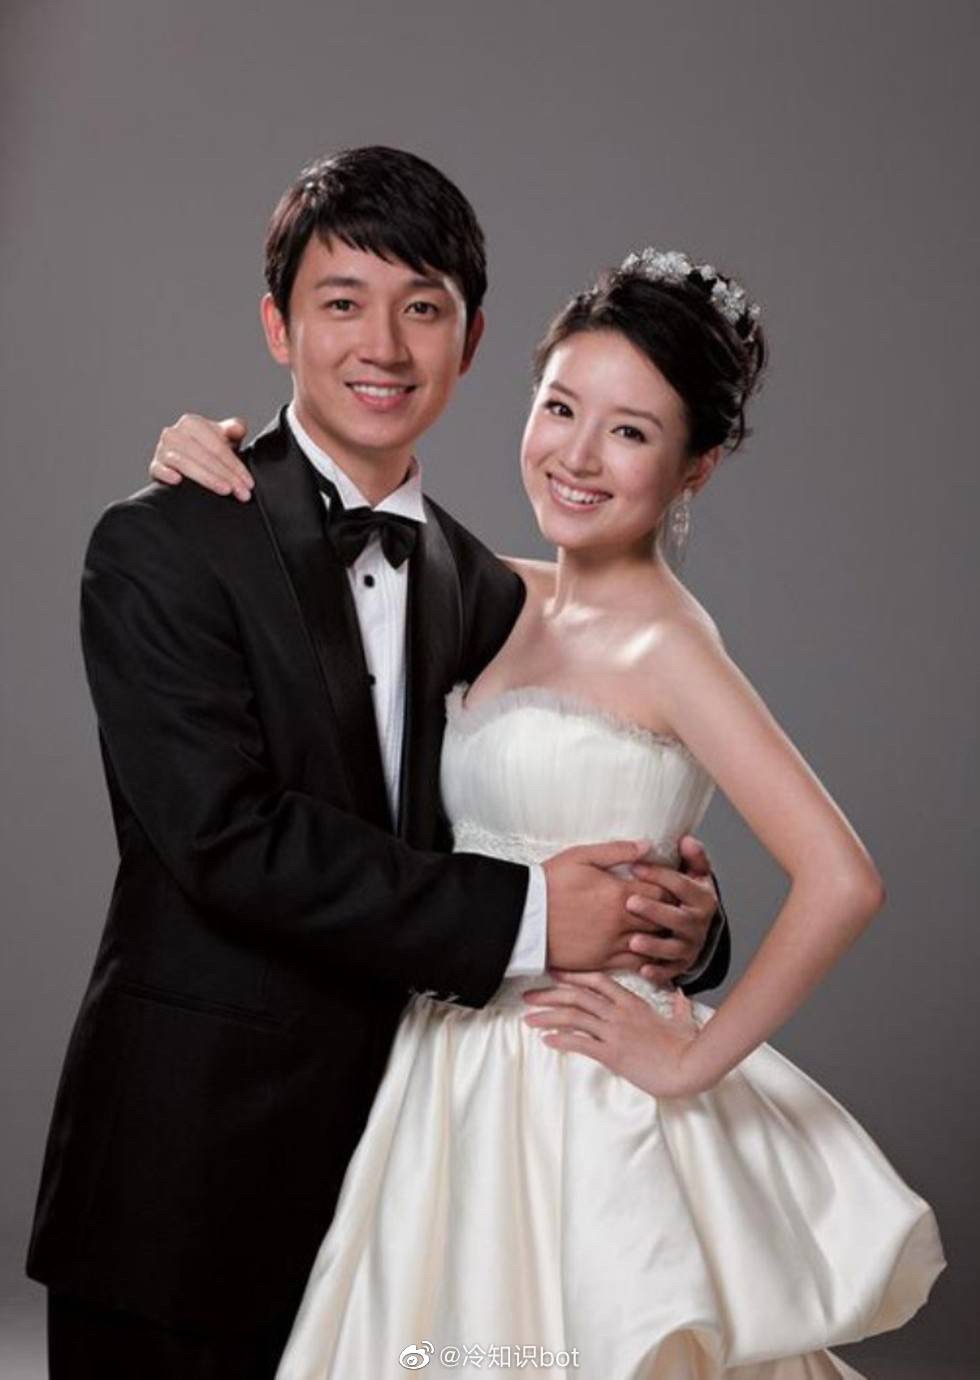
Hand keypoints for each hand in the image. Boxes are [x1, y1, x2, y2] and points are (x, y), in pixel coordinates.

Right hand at [149, 414, 253, 500]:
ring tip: (225, 490)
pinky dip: (166, 474)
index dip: (235, 466)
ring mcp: (162, 449)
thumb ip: (234, 429)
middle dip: (227, 476)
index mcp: (192, 423)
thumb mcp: (224, 438)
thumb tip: (238, 428)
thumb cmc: (209, 449)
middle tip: (242, 492)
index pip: (217, 447)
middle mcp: (174, 433)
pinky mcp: (154, 466)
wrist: (189, 460)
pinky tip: (178, 480)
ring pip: (186, 464)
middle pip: (204, 457)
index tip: (248, 482)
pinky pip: (158, 469)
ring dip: (208, 479)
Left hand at [522, 969, 703, 1097]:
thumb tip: (682, 997)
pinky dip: (561, 1040)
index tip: (554, 974)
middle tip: (529, 997)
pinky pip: (580, 1043)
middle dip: (549, 995)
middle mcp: (620, 1013)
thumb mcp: (684, 1022)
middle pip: (577, 996)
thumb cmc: (688, 1047)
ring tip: (529, 1019)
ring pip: (573, 1016)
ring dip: (547, 1016)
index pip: (597, 981)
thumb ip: (680, 1007)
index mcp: (634, 1002)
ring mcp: (615, 1032)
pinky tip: (547, 1040)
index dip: (573, 976)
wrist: (690, 1067)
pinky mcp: (613, 1054)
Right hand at [544, 840, 700, 974]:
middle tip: (674, 908)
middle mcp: (620, 922)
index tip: (670, 886)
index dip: (669, 888)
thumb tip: (647, 846)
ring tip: (663, 929)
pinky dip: (646, 958)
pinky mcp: (601, 962)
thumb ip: (617, 851)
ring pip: (652, 944)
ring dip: (660, 936)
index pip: (662, 891)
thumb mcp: (581, 856)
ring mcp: (612, 945)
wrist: (523, 917)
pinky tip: (648, 951)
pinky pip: (635, 964)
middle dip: (669, 913)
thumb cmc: (549, 883)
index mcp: (618, 893)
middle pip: (662, 919)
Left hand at [626, 834, 718, 985]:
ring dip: (654, 946)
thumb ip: (693, 857)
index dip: (658, 875)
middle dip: (654, 911)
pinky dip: (658, 973)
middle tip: (630, 903)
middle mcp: (698, 924)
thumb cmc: (687, 896)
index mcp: (702, 899)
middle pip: (677, 918)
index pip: (681, 885)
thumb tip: (687, 839)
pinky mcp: (681, 965)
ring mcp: (690, 947)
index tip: (635, 867)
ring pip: (673, 948)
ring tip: (633, 942)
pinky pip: (670, 971)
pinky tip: (642, 970)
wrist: (698, 928)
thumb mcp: (695, 875)